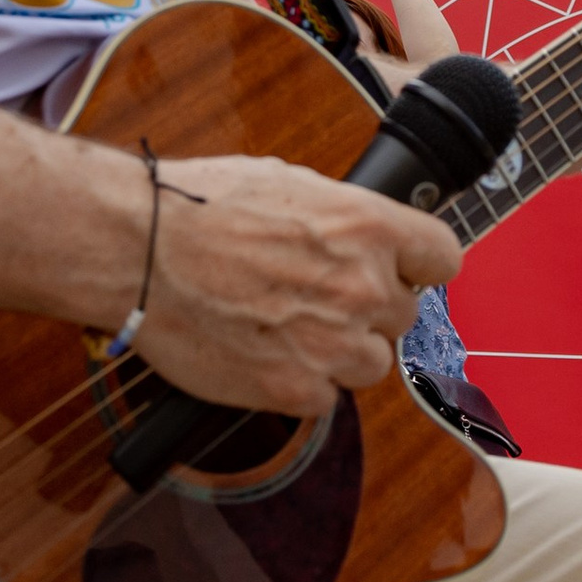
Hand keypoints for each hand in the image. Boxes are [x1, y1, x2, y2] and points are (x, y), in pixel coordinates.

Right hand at [134, 153, 458, 415]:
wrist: (138, 248)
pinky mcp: (295, 389)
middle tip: (314, 296)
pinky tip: (263, 352)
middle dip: (366, 308)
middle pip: (402, 314)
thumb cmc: (198, 206)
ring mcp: (332, 342)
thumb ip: (343, 217)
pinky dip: (298, 383)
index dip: (419, 266)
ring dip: (338, 351)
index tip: (404, 271)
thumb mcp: (290, 183)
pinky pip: (324, 398)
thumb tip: (362, 234)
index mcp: (369, 225)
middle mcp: (362, 284)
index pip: (443, 257)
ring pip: (371, 363)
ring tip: (285, 326)